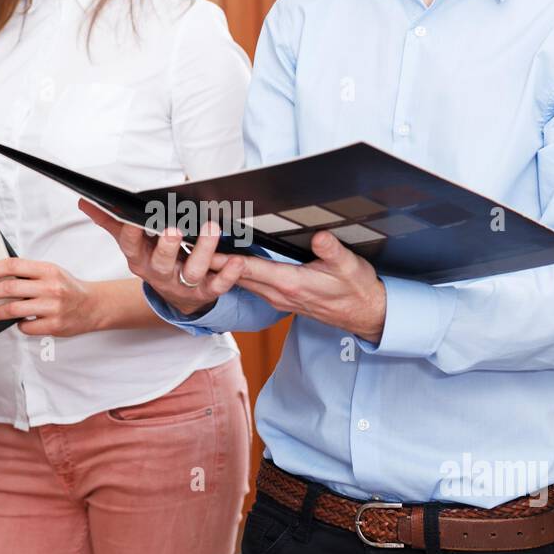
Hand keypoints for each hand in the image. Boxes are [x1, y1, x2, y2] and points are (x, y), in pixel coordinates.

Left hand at [0, 256, 100, 336]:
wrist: (94, 306)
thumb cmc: (68, 288)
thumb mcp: (52, 272)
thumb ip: (29, 273)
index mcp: (48, 270)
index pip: (13, 265)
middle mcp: (50, 287)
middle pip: (9, 289)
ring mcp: (53, 308)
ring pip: (13, 310)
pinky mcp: (54, 325)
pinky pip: (26, 327)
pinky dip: (18, 325)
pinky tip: (18, 322)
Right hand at [77, 199, 246, 313]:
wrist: (176, 297)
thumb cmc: (155, 260)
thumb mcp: (132, 243)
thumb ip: (111, 221)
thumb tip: (85, 202)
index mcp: (139, 259)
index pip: (131, 245)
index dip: (132, 233)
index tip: (136, 218)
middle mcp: (159, 273)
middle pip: (160, 261)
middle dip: (166, 245)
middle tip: (173, 227)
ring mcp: (182, 284)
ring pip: (192, 271)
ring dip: (204, 250)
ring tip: (212, 228)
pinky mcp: (204, 293)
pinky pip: (217, 286)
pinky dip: (229, 274)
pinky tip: (238, 260)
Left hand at [206, 229, 387, 341]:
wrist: (364, 314)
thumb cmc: (356, 289)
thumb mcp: (350, 267)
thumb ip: (332, 252)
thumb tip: (320, 238)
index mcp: (290, 283)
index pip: (249, 269)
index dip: (224, 258)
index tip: (203, 247)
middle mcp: (278, 293)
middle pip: (236, 276)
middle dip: (212, 262)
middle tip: (188, 243)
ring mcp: (277, 298)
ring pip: (241, 282)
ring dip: (221, 269)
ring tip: (199, 250)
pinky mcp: (281, 298)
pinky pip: (251, 286)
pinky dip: (235, 274)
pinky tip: (226, 264)